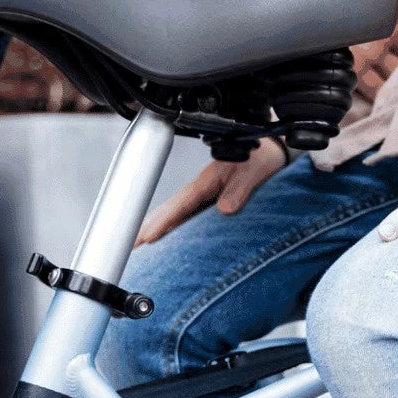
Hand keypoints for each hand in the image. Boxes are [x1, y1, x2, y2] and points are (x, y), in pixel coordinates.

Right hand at [137, 140, 285, 243]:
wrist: (268, 151)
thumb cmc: (260, 158)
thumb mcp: (253, 172)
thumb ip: (239, 189)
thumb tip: (225, 209)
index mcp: (206, 181)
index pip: (180, 205)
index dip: (163, 221)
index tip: (148, 236)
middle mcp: (199, 189)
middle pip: (167, 210)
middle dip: (146, 227)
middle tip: (130, 246)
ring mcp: (200, 196)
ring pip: (171, 214)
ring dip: (153, 228)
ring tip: (137, 245)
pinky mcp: (206, 201)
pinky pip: (182, 217)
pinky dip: (169, 227)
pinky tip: (162, 238)